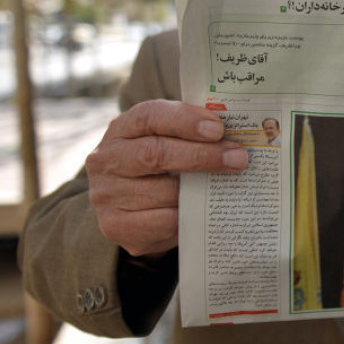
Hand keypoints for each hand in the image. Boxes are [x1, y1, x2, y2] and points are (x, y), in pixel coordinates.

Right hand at [86, 100, 247, 257]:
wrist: (125, 202)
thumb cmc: (156, 163)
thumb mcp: (165, 140)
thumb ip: (190, 134)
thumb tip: (233, 138)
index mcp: (121, 129)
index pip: (149, 116)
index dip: (185, 120)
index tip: (218, 129)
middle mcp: (106, 159)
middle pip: (155, 153)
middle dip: (201, 155)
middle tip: (237, 158)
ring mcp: (106, 194)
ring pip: (162, 191)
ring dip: (201, 189)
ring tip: (229, 185)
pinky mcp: (115, 226)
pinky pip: (162, 222)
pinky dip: (188, 215)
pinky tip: (205, 210)